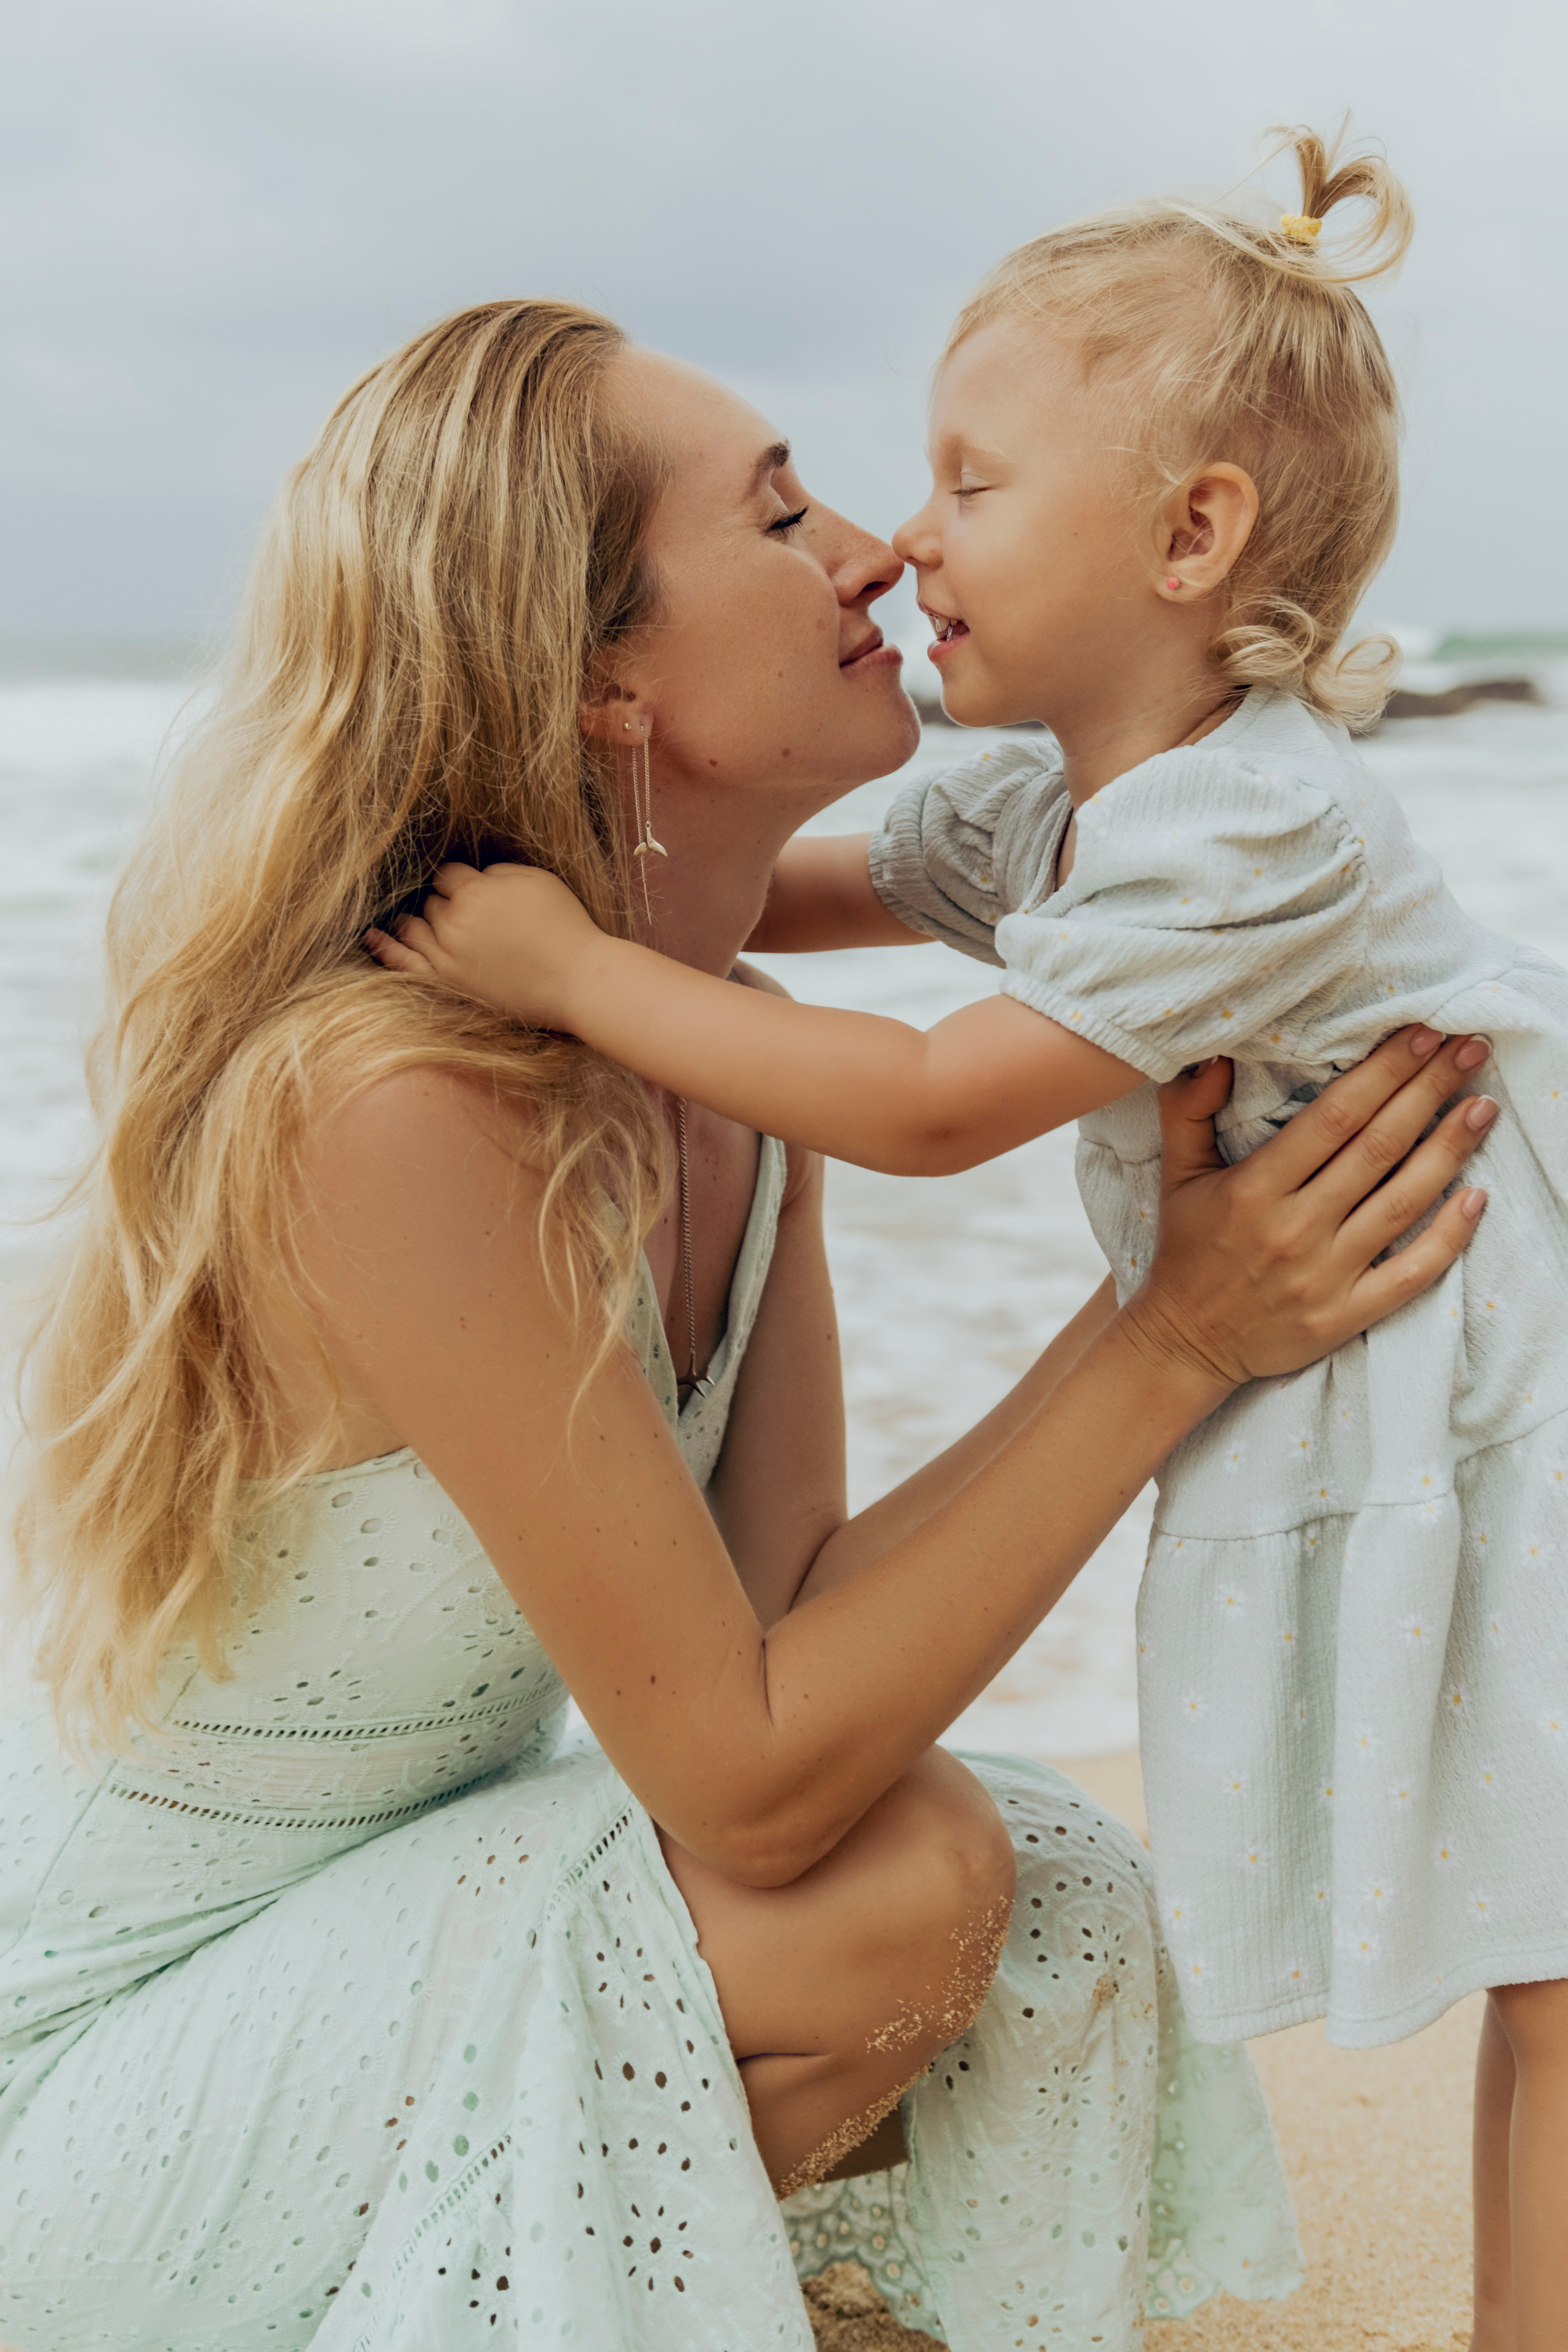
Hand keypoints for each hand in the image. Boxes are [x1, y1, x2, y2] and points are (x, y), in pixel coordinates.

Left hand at [364, 861, 602, 1029]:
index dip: (459, 880)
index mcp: (474, 892)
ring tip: (426, 922)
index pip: (447, 875)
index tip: (470, 888)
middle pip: (431, 902)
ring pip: (414, 928)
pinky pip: (402, 963)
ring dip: (419, 922)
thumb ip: (496, 872)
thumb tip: (474, 876)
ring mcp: (445, 956)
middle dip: (445, 903)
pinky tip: (371, 935)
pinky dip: (384, 948)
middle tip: (468, 914)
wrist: (577, 979)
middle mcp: (453, 922)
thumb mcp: (536, 879)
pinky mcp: (447, 984)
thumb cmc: (564, 926)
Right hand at [1127, 1027, 1493, 1386]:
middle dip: (1429, 1091)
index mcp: (1254, 1189)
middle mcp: (1294, 1229)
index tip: (1422, 1035)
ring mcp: (1324, 1275)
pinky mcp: (1345, 1315)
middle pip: (1378, 1147)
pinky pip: (1411, 1272)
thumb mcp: (1176, 1175)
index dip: (1385, 1072)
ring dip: (1449, 1149)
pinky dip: (1448, 1236)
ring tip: (1482, 1107)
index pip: (1335, 1116)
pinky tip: (1476, 1198)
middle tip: (1469, 1050)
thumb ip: (1188, 1110)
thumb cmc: (1186, 1251)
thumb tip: (1217, 1055)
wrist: (1184, 1344)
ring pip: (1402, 1202)